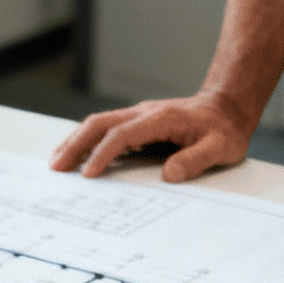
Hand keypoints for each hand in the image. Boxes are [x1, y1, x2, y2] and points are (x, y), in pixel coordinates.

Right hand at [49, 93, 254, 181]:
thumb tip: (169, 174)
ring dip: (75, 141)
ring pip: (98, 123)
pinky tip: (77, 155)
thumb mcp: (221, 148)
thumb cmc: (225, 129)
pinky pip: (106, 129)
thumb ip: (196, 160)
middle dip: (75, 144)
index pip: (122, 135)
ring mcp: (139, 116)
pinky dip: (86, 140)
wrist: (228, 107)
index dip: (103, 154)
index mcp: (160, 119)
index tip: (89, 174)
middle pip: (99, 124)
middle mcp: (144, 113)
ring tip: (56, 162)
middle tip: (55, 167)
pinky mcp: (138, 123)